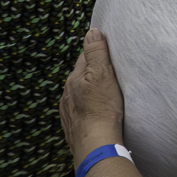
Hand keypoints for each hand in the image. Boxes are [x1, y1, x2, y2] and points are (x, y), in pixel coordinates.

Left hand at [60, 29, 125, 157]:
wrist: (96, 145)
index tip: (107, 54)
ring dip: (89, 92)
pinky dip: (88, 109)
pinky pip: (80, 112)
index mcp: (74, 78)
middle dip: (92, 73)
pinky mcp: (73, 127)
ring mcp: (68, 111)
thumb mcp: (102, 74)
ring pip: (79, 95)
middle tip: (110, 74)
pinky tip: (97, 113)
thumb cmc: (102, 109)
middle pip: (81, 76)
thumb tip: (91, 32)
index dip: (96, 54)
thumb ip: (96, 52)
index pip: (84, 57)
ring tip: (104, 95)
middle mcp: (67, 94)